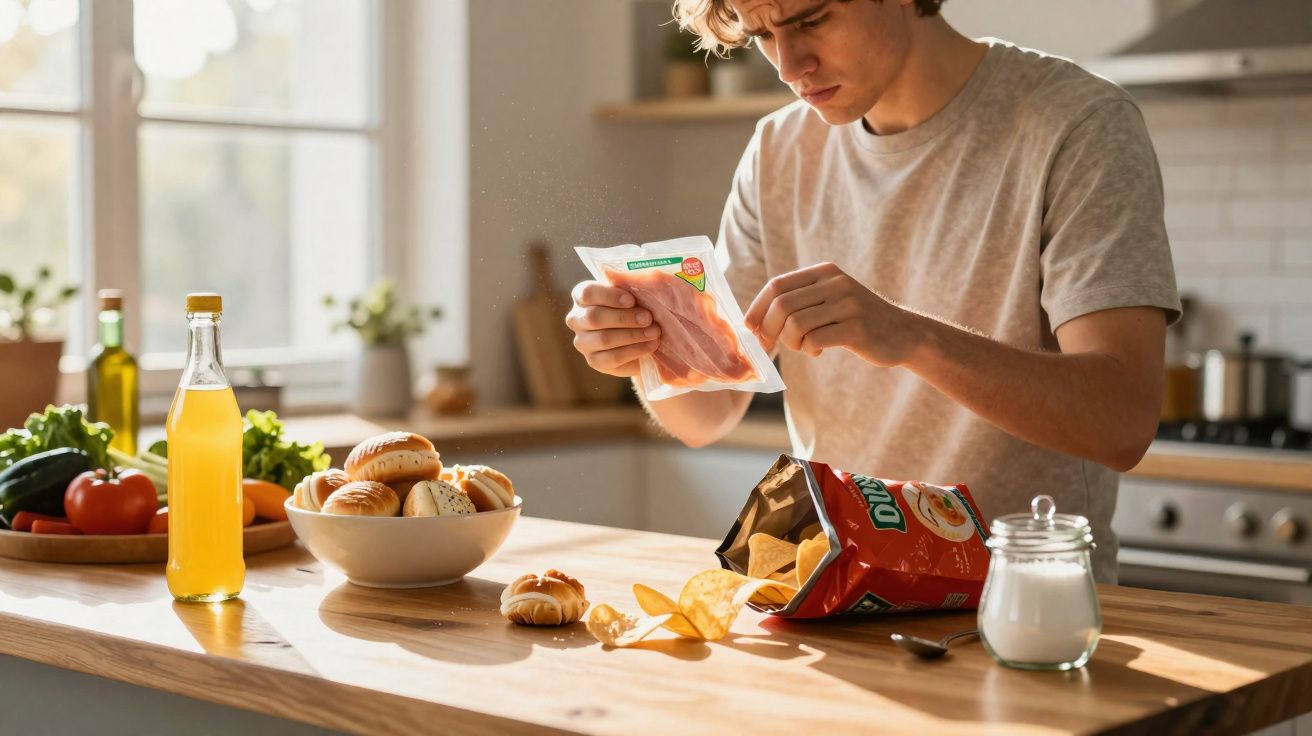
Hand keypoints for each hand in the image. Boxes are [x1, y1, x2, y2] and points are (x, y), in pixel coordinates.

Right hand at [564, 281, 660, 377]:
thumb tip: (650, 280)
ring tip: (654, 332)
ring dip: (632, 335)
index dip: (609, 296)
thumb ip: (634, 287)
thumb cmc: (634, 308)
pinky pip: (613, 357)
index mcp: (582, 297)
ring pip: (604, 339)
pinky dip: (635, 350)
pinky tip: (650, 345)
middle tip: (647, 318)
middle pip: (594, 317)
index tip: (631, 300)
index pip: (586, 293)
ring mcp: (583, 342)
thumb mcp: (633, 295)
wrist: (637, 338)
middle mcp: (576, 319)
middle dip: (624, 317)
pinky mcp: (594, 361)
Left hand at [742, 262, 920, 365]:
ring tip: (803, 346)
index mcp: (825, 272)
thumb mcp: (831, 299)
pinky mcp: (856, 328)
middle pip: (782, 305)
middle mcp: (836, 283)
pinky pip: (814, 340)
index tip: (749, 328)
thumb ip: (799, 302)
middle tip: (772, 344)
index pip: (777, 286)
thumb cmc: (857, 321)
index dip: (757, 308)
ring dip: (791, 342)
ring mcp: (848, 304)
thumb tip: (755, 322)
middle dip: (769, 329)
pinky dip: (809, 350)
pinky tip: (818, 351)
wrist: (904, 333)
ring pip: (796, 324)